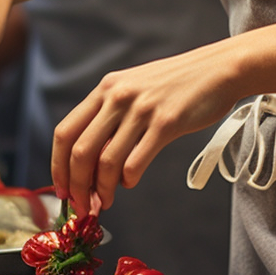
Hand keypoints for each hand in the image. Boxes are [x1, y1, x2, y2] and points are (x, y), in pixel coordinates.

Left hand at [51, 35, 243, 215]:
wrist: (218, 69)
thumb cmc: (176, 84)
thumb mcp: (134, 88)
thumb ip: (111, 116)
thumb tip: (91, 161)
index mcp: (105, 89)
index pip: (65, 132)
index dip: (57, 166)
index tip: (63, 189)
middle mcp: (118, 96)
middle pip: (80, 151)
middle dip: (77, 186)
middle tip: (82, 205)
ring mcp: (141, 110)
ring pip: (106, 161)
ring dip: (102, 190)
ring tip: (106, 202)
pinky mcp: (166, 123)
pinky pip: (135, 163)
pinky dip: (128, 181)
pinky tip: (130, 182)